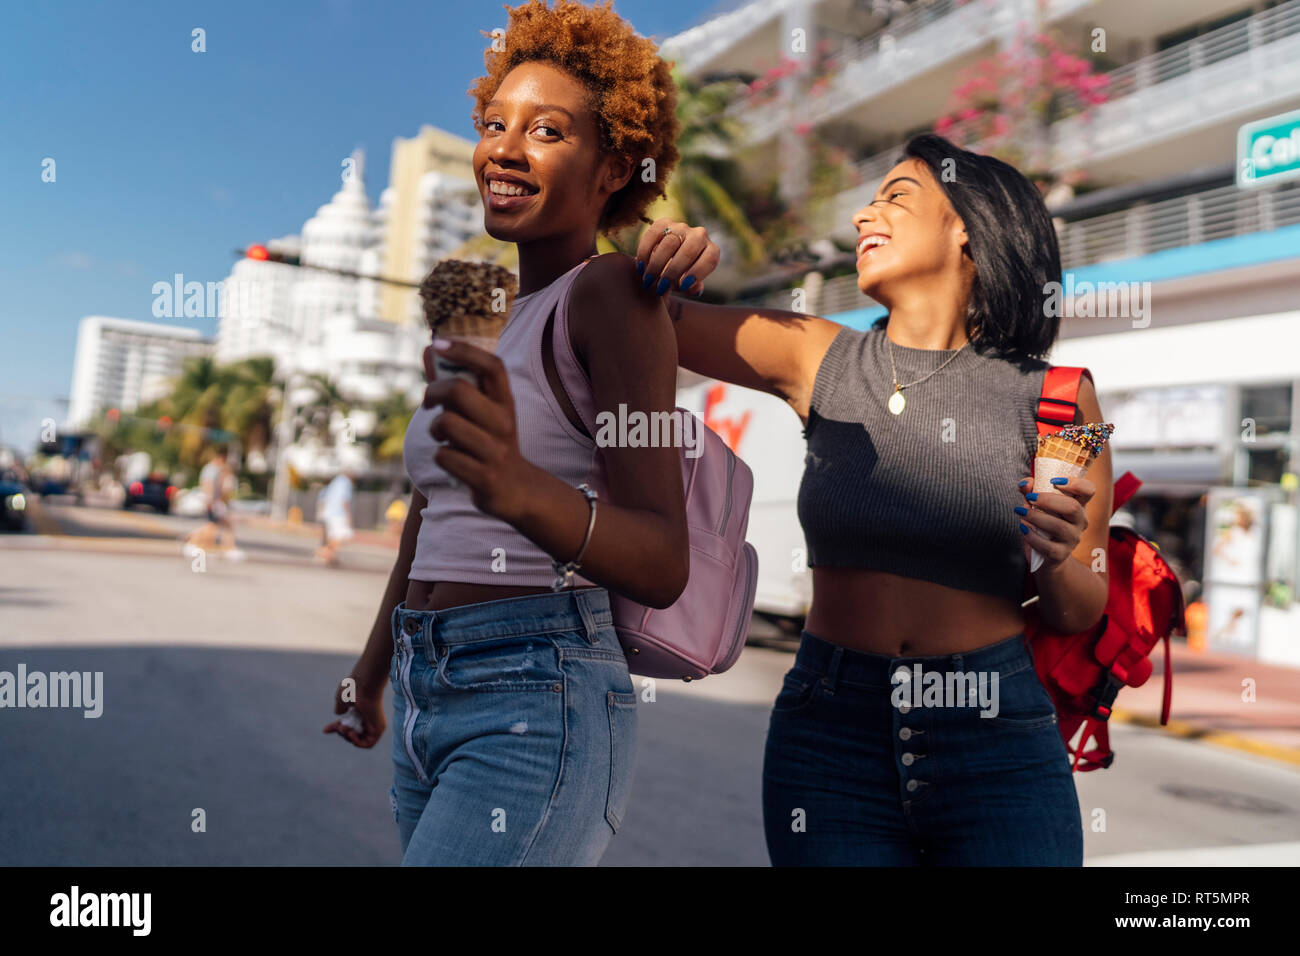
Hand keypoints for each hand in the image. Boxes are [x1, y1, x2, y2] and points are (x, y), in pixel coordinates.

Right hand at [323, 670, 385, 748]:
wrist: (363, 685)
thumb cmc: (352, 689)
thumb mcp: (341, 700)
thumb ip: (340, 708)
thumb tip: (340, 714)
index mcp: (359, 711)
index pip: (347, 725)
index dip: (336, 729)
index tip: (326, 730)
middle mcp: (368, 718)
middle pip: (352, 733)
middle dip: (342, 733)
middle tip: (340, 726)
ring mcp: (374, 724)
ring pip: (359, 740)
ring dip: (348, 737)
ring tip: (345, 729)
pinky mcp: (379, 728)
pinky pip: (369, 744)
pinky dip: (358, 742)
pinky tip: (352, 733)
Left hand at [422, 341, 533, 521]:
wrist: (516, 490)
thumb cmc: (489, 442)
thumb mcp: (482, 412)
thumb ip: (455, 383)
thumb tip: (429, 349)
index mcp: (506, 402)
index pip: (492, 366)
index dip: (464, 350)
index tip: (437, 345)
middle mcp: (504, 423)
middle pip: (458, 390)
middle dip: (433, 392)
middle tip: (428, 403)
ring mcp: (496, 451)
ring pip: (447, 423)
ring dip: (435, 429)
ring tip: (442, 436)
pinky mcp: (484, 477)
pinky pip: (444, 456)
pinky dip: (441, 456)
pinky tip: (453, 460)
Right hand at [633, 218, 720, 296]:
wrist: (668, 260)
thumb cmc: (681, 277)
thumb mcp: (689, 284)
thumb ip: (692, 287)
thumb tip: (694, 289)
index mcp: (711, 250)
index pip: (710, 259)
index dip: (697, 273)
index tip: (683, 287)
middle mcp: (700, 235)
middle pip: (688, 252)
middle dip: (672, 272)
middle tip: (660, 288)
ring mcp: (682, 227)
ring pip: (670, 244)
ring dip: (656, 265)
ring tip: (648, 281)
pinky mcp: (664, 223)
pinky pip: (653, 234)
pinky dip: (645, 252)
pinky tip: (641, 267)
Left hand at [1018, 476, 1094, 570]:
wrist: (1044, 556)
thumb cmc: (1042, 524)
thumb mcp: (1036, 506)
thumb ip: (1031, 492)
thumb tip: (1024, 484)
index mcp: (1078, 505)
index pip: (1089, 490)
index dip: (1076, 483)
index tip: (1054, 480)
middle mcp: (1080, 521)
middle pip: (1073, 507)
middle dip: (1048, 500)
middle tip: (1030, 497)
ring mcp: (1072, 539)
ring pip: (1059, 527)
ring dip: (1036, 517)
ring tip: (1020, 512)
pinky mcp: (1061, 554)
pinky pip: (1048, 546)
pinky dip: (1032, 536)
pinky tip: (1023, 528)